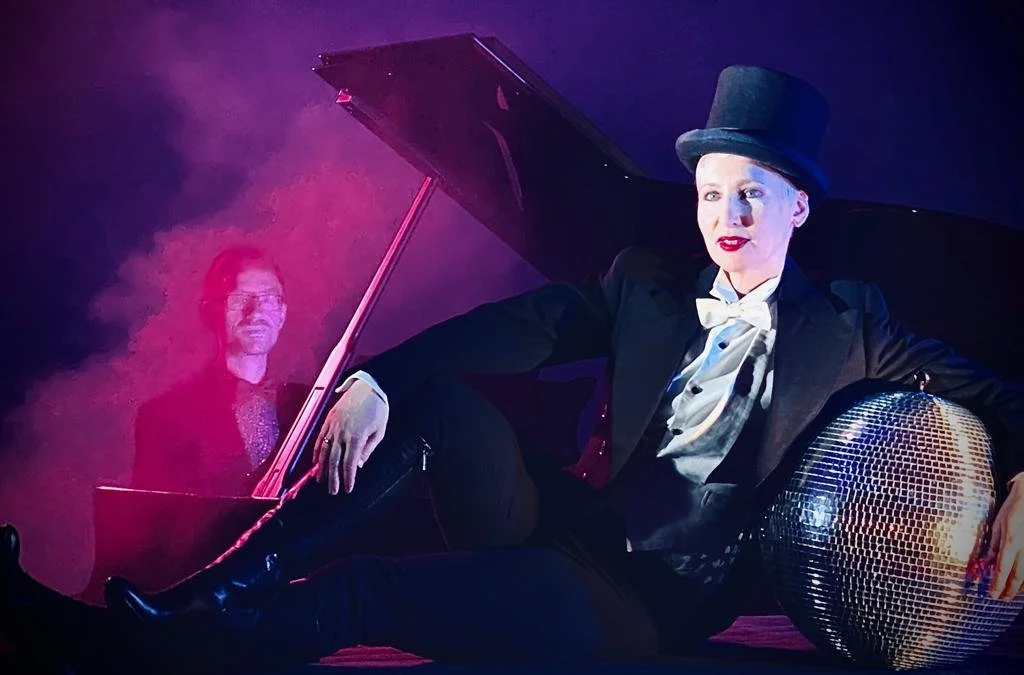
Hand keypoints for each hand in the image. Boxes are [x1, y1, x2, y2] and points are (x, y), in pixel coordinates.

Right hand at [312, 378, 388, 494]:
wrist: (370, 386)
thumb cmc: (378, 407)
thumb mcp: (379, 431)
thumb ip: (368, 450)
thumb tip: (359, 465)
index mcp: (356, 437)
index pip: (349, 463)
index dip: (348, 478)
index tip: (348, 488)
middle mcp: (342, 432)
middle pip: (334, 460)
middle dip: (333, 478)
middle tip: (333, 491)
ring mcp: (333, 425)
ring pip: (324, 451)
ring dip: (322, 468)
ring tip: (322, 480)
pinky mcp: (328, 419)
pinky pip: (319, 439)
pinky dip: (316, 452)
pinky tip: (316, 461)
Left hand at [980, 478, 1023, 599]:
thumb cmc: (1013, 509)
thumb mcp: (998, 525)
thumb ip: (994, 545)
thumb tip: (987, 563)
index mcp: (1011, 541)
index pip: (1003, 568)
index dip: (997, 584)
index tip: (992, 594)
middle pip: (1019, 575)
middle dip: (1010, 590)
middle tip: (1002, 599)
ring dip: (1021, 586)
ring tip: (1013, 594)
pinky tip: (1023, 583)